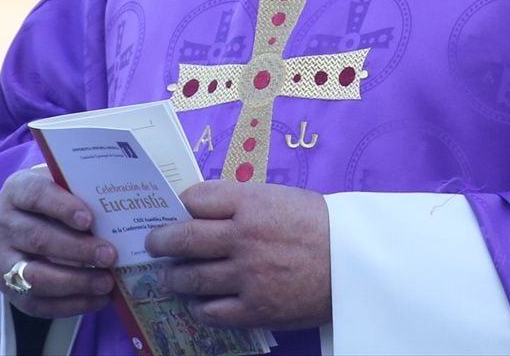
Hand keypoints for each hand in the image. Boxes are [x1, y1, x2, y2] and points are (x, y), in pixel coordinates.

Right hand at [0, 164, 117, 319]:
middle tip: (110, 255)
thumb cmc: (56, 201)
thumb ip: (83, 191)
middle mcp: (4, 224)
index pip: (36, 195)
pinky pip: (40, 304)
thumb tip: (121, 206)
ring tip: (107, 282)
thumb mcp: (63, 186)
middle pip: (39, 239)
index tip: (89, 219)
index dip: (62, 207)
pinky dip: (73, 304)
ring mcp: (3, 260)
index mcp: (17, 190)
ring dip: (76, 281)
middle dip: (78, 250)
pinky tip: (100, 299)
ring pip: (36, 276)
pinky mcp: (11, 290)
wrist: (25, 224)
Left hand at [145, 180, 331, 330]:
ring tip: (170, 278)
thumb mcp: (282, 198)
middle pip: (183, 239)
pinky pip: (211, 311)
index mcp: (251, 203)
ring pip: (191, 278)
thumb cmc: (321, 225)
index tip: (175, 211)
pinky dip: (197, 307)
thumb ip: (243, 202)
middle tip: (153, 244)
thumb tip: (205, 208)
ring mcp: (247, 276)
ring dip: (173, 278)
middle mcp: (243, 237)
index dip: (179, 204)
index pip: (195, 199)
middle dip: (160, 242)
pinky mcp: (256, 309)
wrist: (356, 263)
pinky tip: (196, 304)